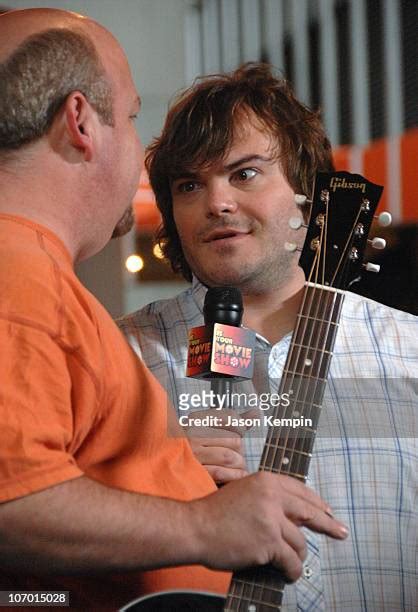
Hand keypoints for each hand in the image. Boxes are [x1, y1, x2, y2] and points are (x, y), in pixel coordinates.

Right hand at [185, 409, 257, 483]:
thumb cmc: (197, 446)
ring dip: (239, 464)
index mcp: (196, 419)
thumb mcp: (210, 428)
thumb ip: (234, 421)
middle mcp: (192, 434)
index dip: (240, 427)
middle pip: (234, 440)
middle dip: (240, 450)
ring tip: (236, 466)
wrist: (170, 465)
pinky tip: (235, 475)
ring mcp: (192, 454)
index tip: (238, 433)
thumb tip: (256, 413)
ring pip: (230, 457)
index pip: (230, 417)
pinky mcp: (196, 473)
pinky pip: (223, 473)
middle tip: (236, 454)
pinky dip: (235, 475)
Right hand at [191, 471, 348, 581]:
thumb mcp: (243, 491)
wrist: (195, 527)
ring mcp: (271, 519)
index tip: (328, 511)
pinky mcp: (268, 542)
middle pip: (309, 512)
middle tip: (341, 532)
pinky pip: (291, 560)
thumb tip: (293, 514)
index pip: (300, 490)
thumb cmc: (214, 513)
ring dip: (298, 555)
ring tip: (292, 563)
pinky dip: (292, 570)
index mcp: (266, 481)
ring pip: (300, 541)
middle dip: (328, 525)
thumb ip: (267, 497)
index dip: (317, 503)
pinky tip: (288, 574)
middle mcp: (272, 496)